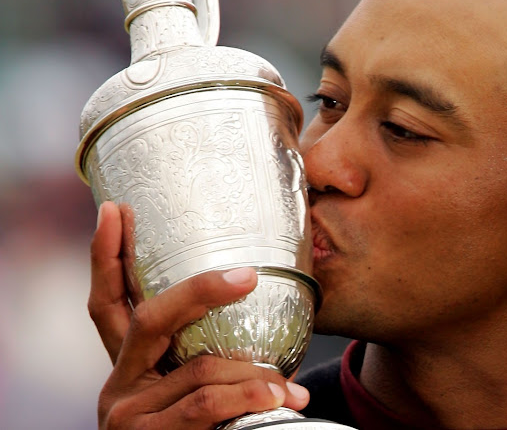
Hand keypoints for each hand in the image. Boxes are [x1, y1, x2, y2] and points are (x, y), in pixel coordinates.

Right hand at [89, 201, 309, 428]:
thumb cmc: (197, 429)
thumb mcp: (189, 386)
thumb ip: (203, 354)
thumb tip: (260, 301)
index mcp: (128, 362)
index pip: (107, 300)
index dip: (107, 255)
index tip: (115, 209)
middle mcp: (118, 382)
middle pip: (149, 318)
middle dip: (200, 289)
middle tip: (246, 275)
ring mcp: (127, 413)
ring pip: (198, 367)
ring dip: (253, 372)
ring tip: (289, 385)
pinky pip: (206, 405)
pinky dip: (249, 397)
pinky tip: (279, 400)